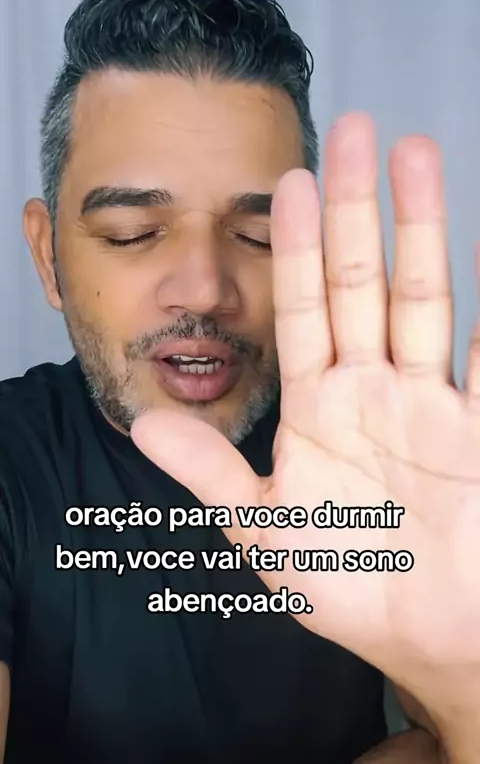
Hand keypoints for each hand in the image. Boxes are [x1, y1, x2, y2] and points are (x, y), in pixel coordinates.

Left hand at [131, 113, 479, 721]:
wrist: (424, 633)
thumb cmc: (346, 584)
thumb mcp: (268, 530)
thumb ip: (213, 475)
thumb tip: (146, 426)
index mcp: (318, 407)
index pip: (301, 310)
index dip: (292, 248)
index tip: (287, 182)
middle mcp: (372, 388)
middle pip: (361, 284)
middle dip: (356, 210)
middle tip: (354, 130)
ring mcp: (429, 400)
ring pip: (423, 300)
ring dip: (420, 233)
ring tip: (416, 155)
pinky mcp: (477, 426)